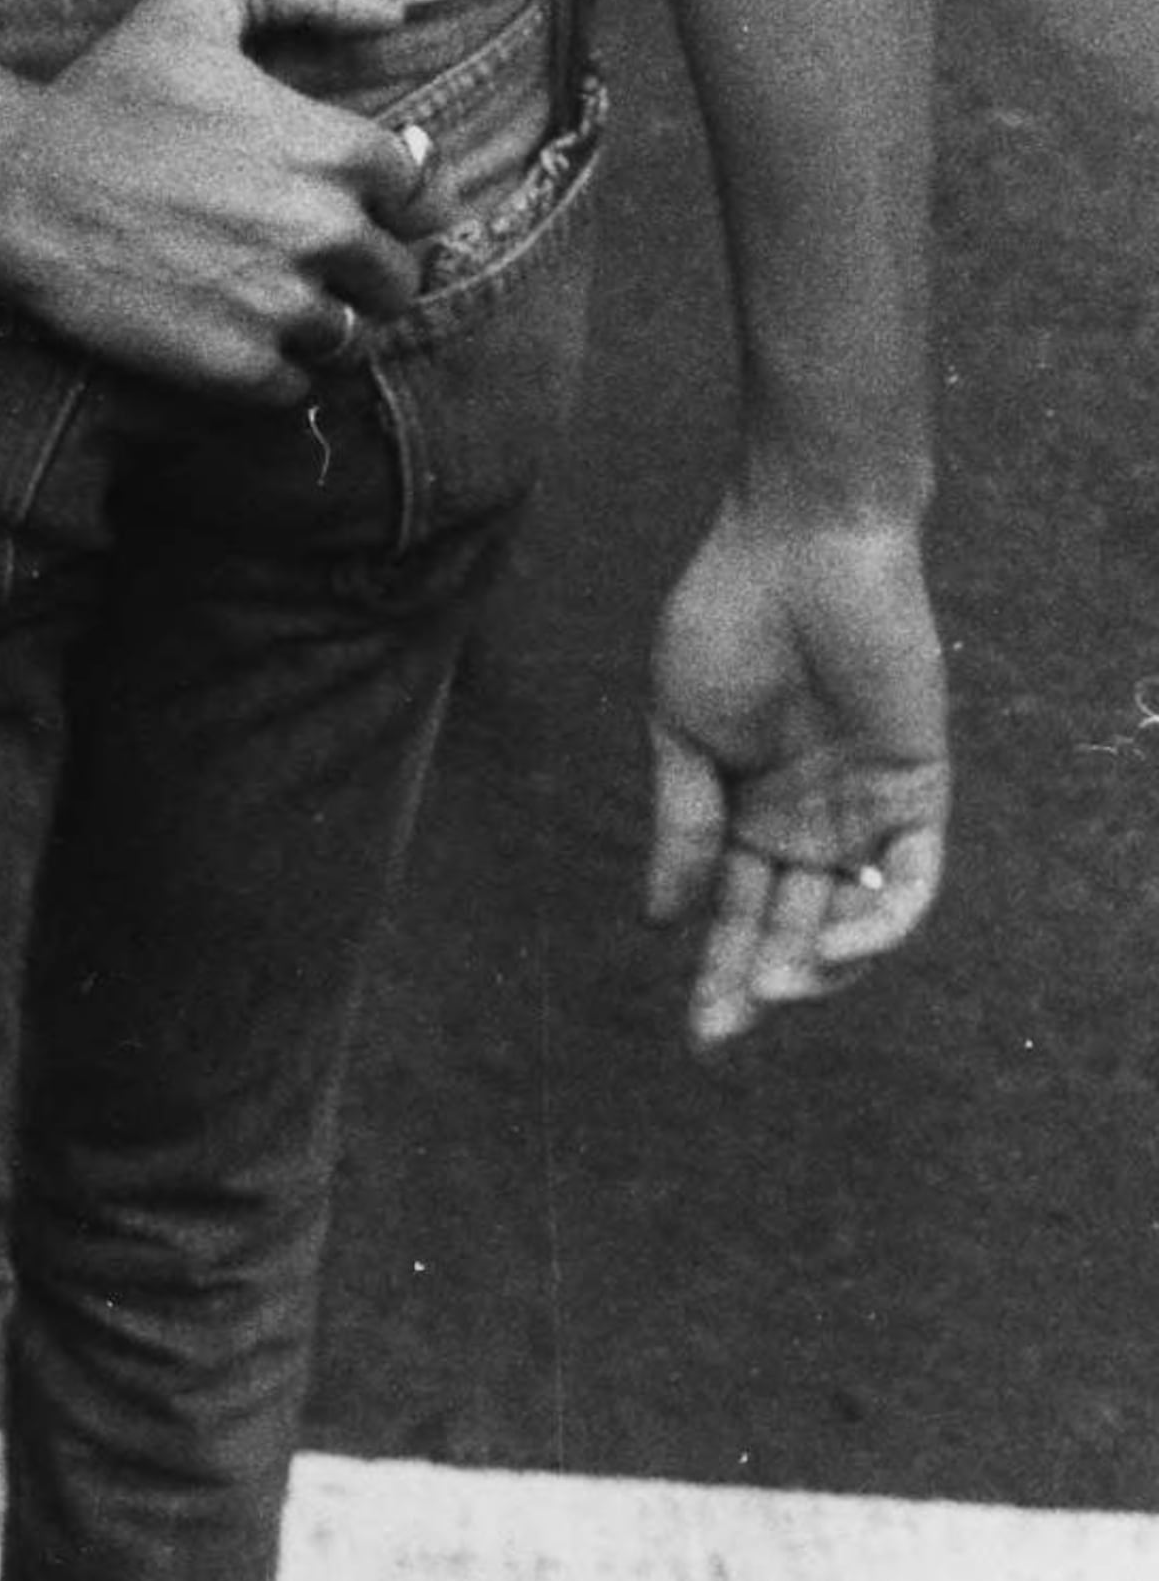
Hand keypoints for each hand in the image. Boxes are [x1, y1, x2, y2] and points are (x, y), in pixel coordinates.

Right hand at [0, 0, 430, 400]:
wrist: (14, 184)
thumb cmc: (105, 93)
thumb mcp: (194, 3)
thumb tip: (389, 10)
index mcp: (333, 149)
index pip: (424, 194)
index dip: (395, 199)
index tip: (358, 201)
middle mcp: (322, 232)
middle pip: (398, 276)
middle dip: (364, 267)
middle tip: (309, 255)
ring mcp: (279, 304)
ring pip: (354, 336)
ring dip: (326, 321)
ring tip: (275, 300)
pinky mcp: (233, 365)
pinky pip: (297, 386)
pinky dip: (279, 370)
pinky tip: (238, 334)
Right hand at [644, 494, 946, 1051]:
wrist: (796, 547)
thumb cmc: (724, 620)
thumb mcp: (681, 730)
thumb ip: (681, 823)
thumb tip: (662, 919)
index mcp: (745, 804)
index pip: (734, 905)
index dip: (717, 969)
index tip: (700, 1033)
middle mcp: (809, 819)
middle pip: (790, 924)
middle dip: (758, 981)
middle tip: (723, 1029)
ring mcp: (865, 807)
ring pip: (854, 916)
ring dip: (819, 963)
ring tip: (776, 985)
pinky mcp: (917, 789)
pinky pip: (911, 877)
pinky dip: (882, 919)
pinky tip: (837, 944)